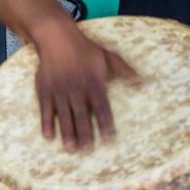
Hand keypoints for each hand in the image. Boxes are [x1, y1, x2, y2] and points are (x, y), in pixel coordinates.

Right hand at [32, 20, 140, 151]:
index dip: (106, 124)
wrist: (57, 38)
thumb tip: (144, 83)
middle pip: (82, 115)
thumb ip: (125, 71)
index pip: (101, 108)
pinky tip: (49, 136)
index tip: (110, 139)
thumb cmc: (85, 49)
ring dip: (68, 133)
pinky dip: (46, 123)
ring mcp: (59, 90)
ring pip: (64, 116)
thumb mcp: (108, 57)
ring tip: (71, 149)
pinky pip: (45, 109)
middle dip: (85, 134)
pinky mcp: (45, 90)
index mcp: (93, 83)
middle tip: (88, 151)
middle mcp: (76, 89)